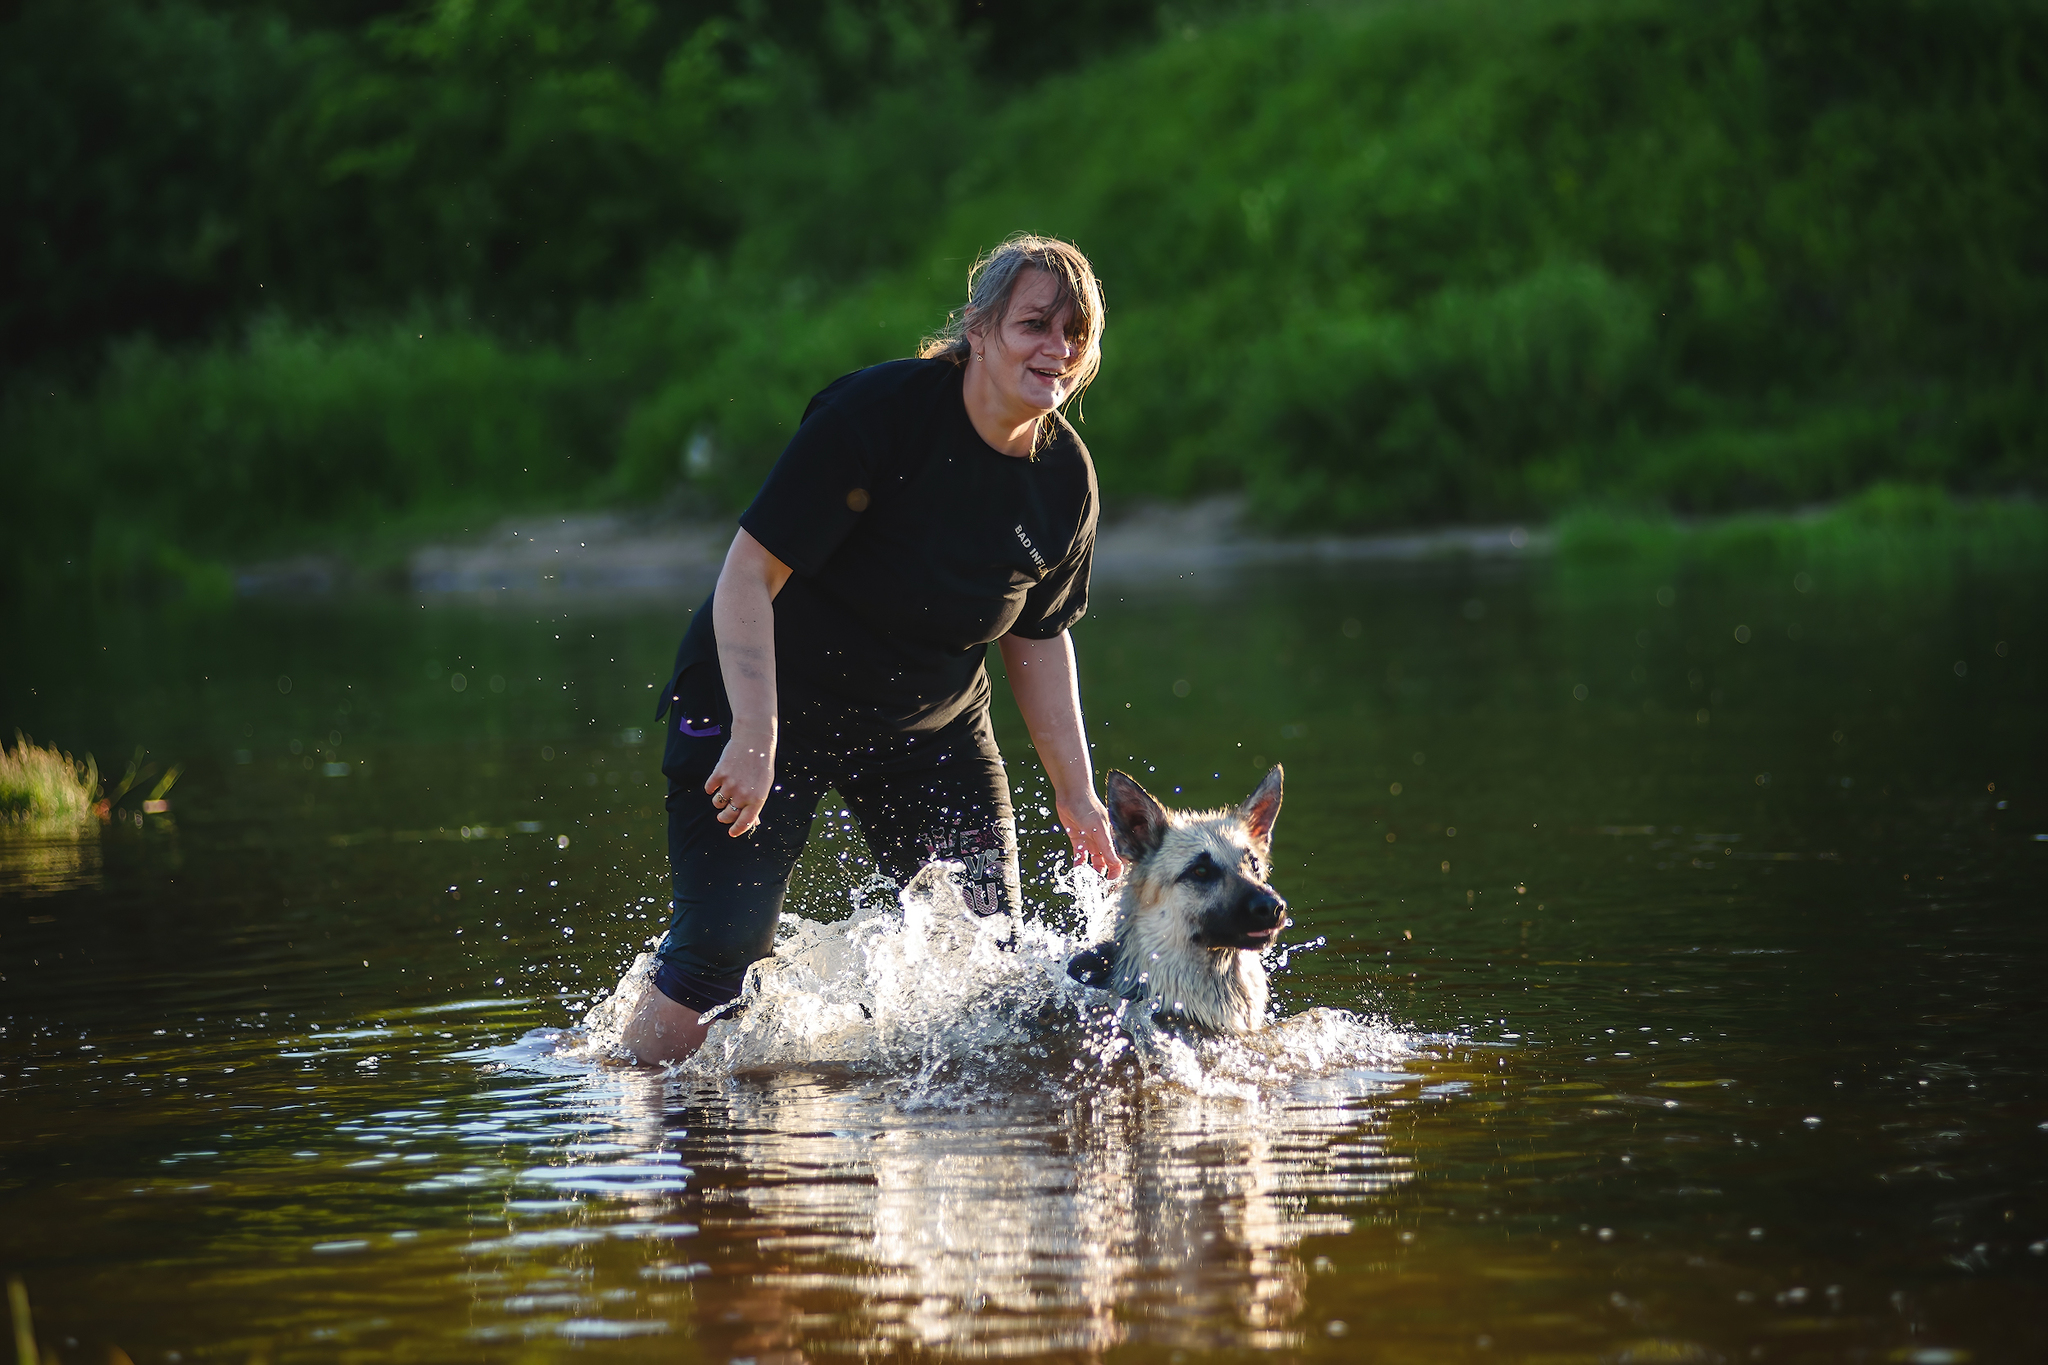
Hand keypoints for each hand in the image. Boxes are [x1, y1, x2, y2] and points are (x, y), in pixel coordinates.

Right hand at [705, 722, 774, 836]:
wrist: (754, 741)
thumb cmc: (761, 765)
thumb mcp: (764, 786)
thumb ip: (756, 804)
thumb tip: (753, 823)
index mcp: (757, 799)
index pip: (745, 822)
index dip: (737, 829)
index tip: (731, 832)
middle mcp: (743, 794)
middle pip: (727, 816)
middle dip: (723, 818)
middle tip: (722, 816)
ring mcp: (730, 785)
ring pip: (717, 803)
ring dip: (718, 801)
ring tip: (725, 791)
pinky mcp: (718, 774)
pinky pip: (709, 789)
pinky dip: (711, 787)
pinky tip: (717, 781)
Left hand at [1057, 793, 1124, 879]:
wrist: (1071, 794)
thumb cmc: (1088, 807)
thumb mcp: (1099, 830)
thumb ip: (1107, 848)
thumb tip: (1117, 865)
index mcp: (1112, 838)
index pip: (1119, 859)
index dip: (1117, 871)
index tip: (1111, 882)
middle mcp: (1103, 841)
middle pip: (1107, 863)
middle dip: (1104, 875)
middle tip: (1099, 887)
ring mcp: (1091, 841)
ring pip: (1093, 862)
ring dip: (1091, 872)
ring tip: (1088, 882)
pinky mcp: (1078, 839)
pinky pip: (1080, 856)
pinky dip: (1078, 864)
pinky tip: (1076, 871)